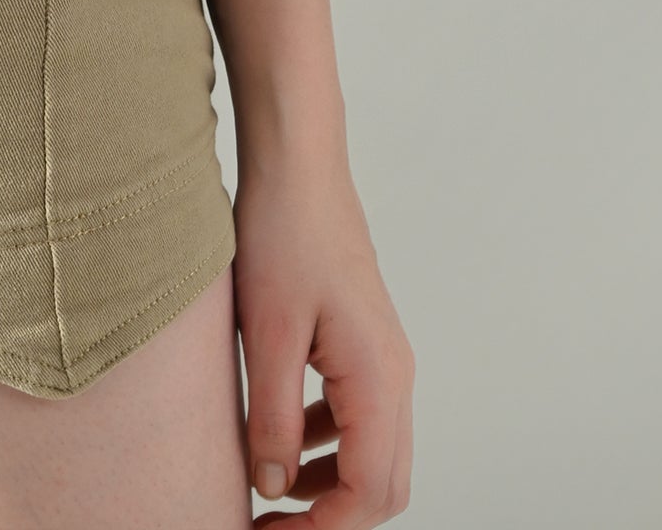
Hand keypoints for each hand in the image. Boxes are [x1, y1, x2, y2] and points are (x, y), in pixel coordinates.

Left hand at [233, 153, 413, 519]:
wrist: (297, 167)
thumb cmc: (284, 235)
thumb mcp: (267, 334)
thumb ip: (273, 419)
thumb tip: (270, 487)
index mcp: (378, 380)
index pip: (369, 491)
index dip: (322, 528)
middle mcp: (395, 376)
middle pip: (382, 484)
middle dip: (330, 515)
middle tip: (270, 524)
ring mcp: (385, 359)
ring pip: (373, 453)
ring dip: (328, 482)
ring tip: (267, 487)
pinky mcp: (365, 344)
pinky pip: (358, 416)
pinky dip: (326, 442)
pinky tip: (280, 433)